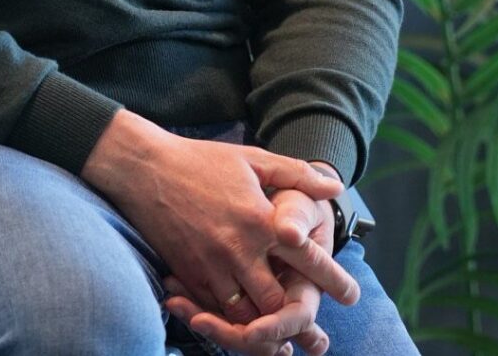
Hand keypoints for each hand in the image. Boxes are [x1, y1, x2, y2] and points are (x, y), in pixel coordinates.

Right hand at [81, 115, 356, 328]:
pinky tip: (247, 327)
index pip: (307, 260)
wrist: (145, 168)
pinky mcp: (189, 275)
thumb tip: (335, 183)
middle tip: (319, 336)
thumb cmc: (202, 161)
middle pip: (278, 302)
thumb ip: (295, 174)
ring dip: (267, 330)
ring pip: (247, 316)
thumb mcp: (252, 159)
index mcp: (260, 220)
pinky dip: (234, 322)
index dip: (333, 280)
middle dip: (300, 321)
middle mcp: (239, 249)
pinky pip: (217, 311)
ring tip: (285, 342)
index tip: (352, 295)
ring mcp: (211, 266)